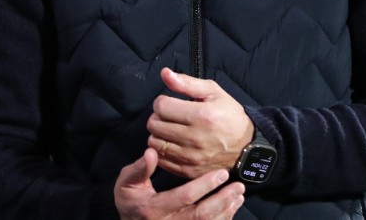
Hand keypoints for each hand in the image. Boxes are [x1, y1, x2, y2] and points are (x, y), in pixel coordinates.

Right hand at [114, 148, 244, 219]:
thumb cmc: (129, 199)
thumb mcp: (127, 182)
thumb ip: (140, 168)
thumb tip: (151, 152)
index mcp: (153, 209)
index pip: (184, 197)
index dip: (204, 185)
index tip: (221, 173)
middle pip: (201, 215)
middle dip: (222, 200)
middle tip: (238, 186)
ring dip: (226, 210)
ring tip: (239, 195)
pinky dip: (223, 219)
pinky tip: (232, 207)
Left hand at [147, 68, 253, 179]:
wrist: (245, 146)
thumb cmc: (229, 115)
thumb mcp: (213, 92)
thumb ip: (186, 82)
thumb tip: (164, 73)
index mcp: (201, 115)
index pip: (161, 106)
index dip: (162, 101)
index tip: (170, 102)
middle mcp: (194, 138)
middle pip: (154, 125)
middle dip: (158, 116)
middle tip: (169, 116)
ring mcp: (191, 158)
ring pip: (154, 143)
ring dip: (158, 134)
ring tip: (170, 129)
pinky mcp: (188, 171)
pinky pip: (161, 160)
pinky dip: (162, 151)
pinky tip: (172, 143)